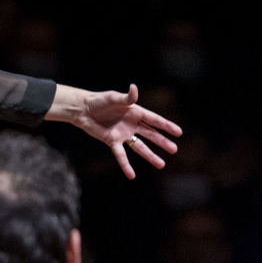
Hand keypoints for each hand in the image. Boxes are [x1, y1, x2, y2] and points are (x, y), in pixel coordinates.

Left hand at [49, 83, 181, 179]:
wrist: (82, 110)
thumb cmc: (98, 101)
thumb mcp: (113, 98)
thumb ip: (126, 97)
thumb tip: (134, 88)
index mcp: (134, 112)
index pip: (154, 120)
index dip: (166, 126)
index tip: (179, 132)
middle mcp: (131, 124)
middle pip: (150, 134)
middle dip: (162, 142)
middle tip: (174, 149)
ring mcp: (123, 134)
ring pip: (140, 147)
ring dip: (150, 156)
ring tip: (162, 164)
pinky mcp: (113, 142)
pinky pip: (121, 155)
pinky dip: (126, 165)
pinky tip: (132, 175)